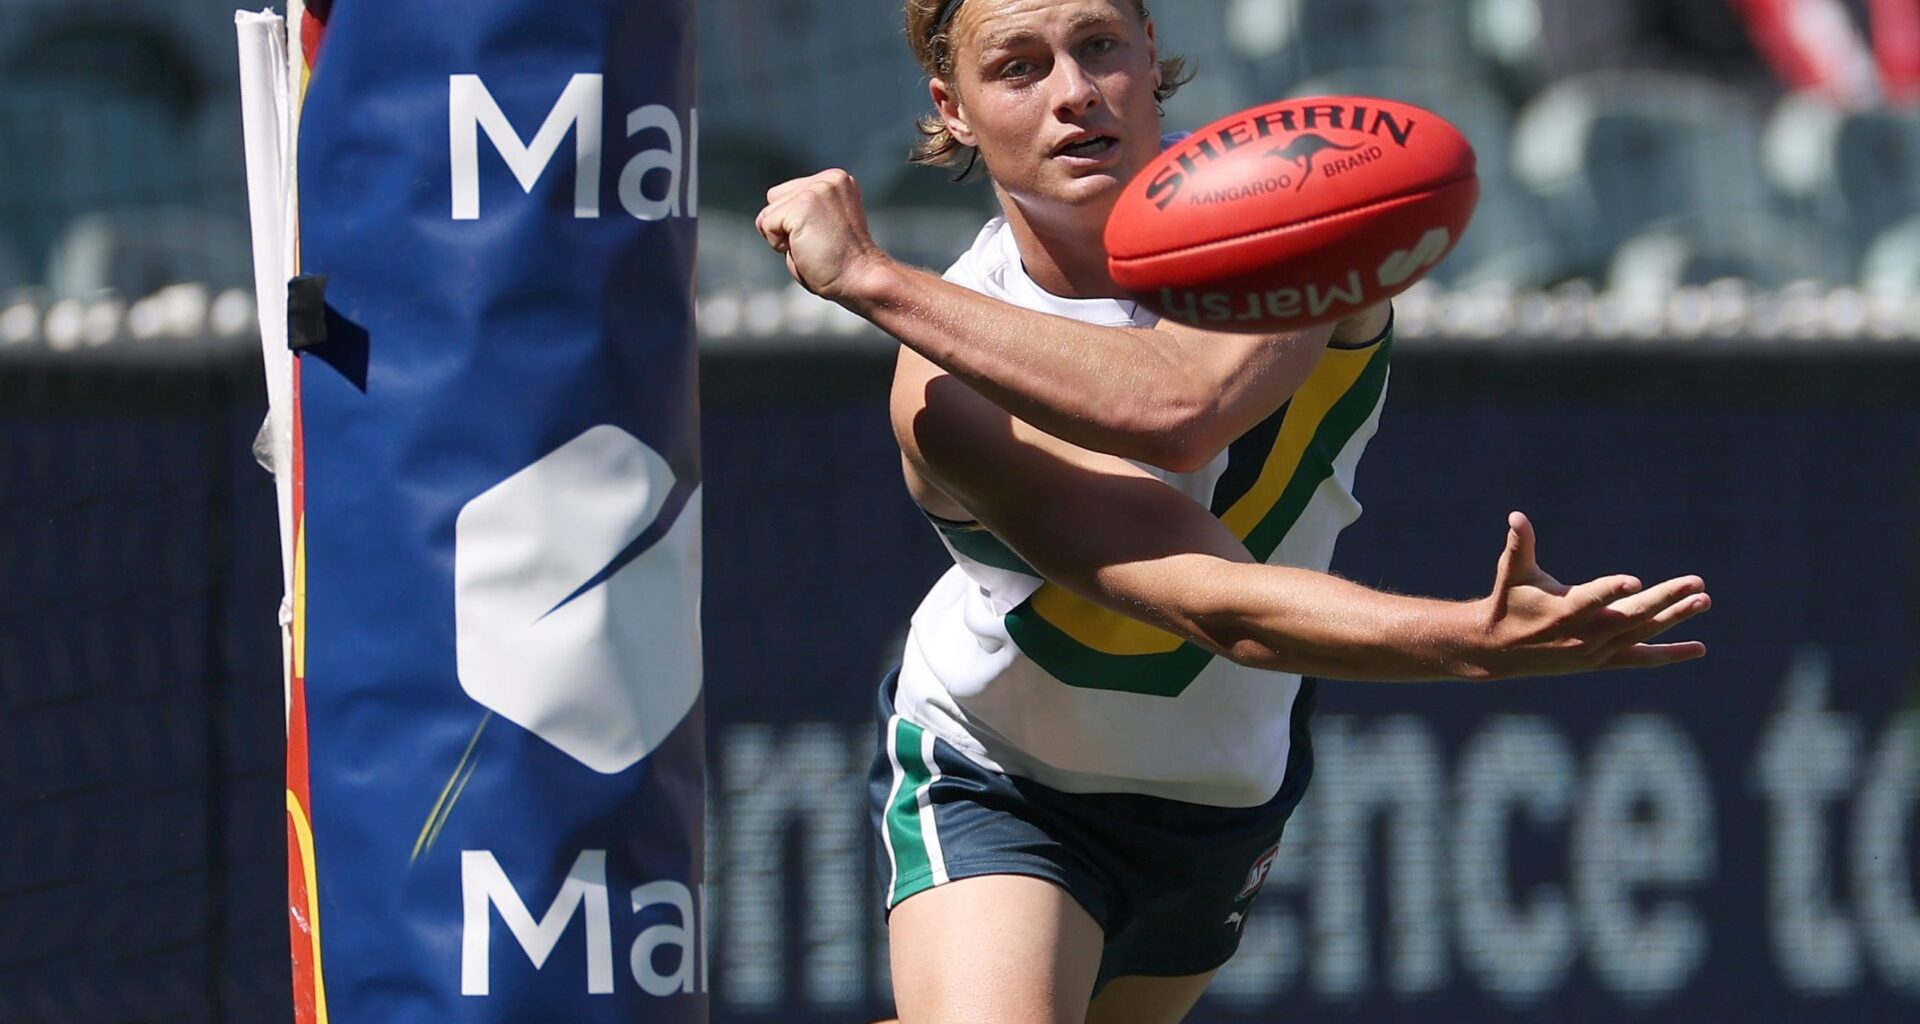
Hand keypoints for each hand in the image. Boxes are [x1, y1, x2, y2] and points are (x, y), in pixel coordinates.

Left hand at [754, 169, 890, 302]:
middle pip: (774, 199)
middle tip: (818, 244)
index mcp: (835, 180)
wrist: (861, 278)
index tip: (824, 237)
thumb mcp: (821, 227)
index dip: (793, 223)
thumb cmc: (839, 265)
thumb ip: (799, 212)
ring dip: (782, 237)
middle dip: (785, 226)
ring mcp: (816, 189)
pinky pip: (767, 225)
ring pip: (768, 213)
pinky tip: (806, 250)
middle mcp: (827, 179)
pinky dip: (778, 245)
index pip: (787, 194)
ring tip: (813, 247)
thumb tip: (762, 218)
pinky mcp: (804, 204)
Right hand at [1472, 512, 1709, 678]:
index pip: (1592, 599)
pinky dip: (1670, 653)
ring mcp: (1596, 651)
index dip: (1612, 590)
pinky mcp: (1603, 661)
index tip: (1635, 581)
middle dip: (1665, 599)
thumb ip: (1519, 545)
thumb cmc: (1509, 601)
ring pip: (1642, 634)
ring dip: (1674, 617)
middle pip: (1631, 616)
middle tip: (1697, 583)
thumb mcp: (1512, 573)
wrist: (1500, 650)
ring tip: (1704, 600)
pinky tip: (1699, 648)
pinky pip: (1641, 658)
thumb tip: (1516, 516)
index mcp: (1562, 611)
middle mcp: (1584, 635)